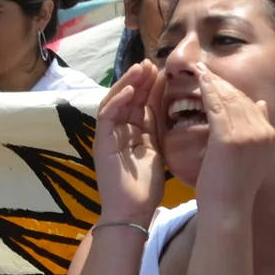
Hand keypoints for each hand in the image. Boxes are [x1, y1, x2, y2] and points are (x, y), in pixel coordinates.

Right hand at [94, 59, 164, 224]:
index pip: (141, 103)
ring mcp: (108, 135)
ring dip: (128, 82)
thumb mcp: (158, 150)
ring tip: (142, 68)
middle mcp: (119, 130)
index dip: (152, 86)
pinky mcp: (101, 140)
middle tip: (153, 62)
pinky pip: (107, 114)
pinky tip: (131, 88)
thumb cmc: (147, 187)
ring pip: (116, 100)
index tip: (165, 71)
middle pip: (128, 97)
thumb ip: (159, 128)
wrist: (132, 212)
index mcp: (133, 132)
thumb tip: (173, 106)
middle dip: (140, 79)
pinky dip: (118, 99)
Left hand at [189, 63, 274, 211]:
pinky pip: (217, 105)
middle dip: (222, 83)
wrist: (227, 209)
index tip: (217, 81)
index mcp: (269, 135)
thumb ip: (257, 129)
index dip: (232, 90)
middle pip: (240, 98)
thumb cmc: (231, 186)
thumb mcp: (251, 155)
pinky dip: (207, 90)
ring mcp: (248, 134)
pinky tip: (198, 80)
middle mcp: (263, 132)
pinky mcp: (230, 138)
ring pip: (228, 98)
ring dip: (212, 82)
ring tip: (198, 70)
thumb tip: (262, 103)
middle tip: (203, 70)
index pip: (251, 103)